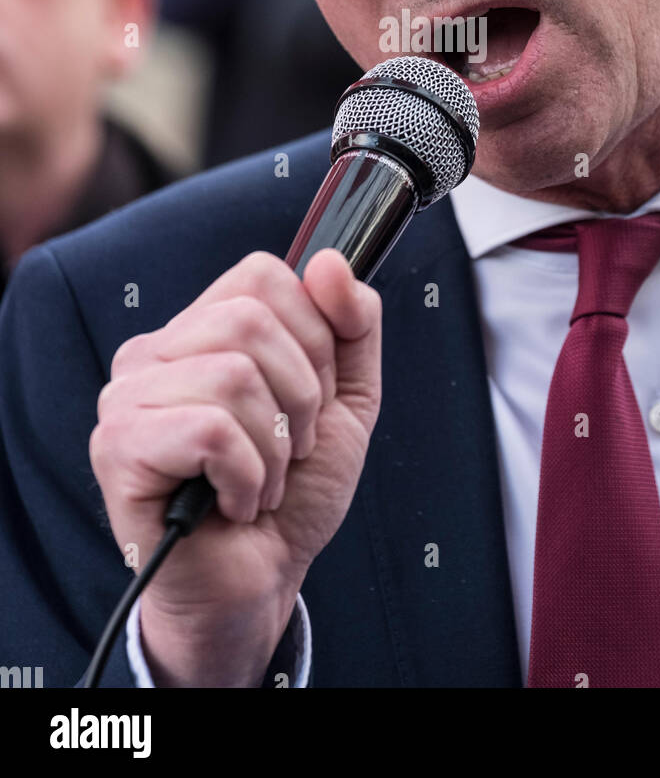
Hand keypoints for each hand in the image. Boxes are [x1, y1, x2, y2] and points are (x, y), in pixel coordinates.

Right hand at [89, 248, 380, 685]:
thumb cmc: (291, 493)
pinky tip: (234, 502)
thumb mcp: (348, 399)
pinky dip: (246, 475)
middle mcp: (153, 352)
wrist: (260, 585)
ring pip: (232, 375)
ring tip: (261, 481)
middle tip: (291, 450)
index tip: (315, 398)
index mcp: (201, 329)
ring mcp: (127, 397)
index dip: (312, 336)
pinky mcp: (119, 448)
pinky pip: (210, 430)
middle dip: (301, 396)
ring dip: (274, 447)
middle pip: (250, 320)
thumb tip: (329, 261)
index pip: (261, 276)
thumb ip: (352, 325)